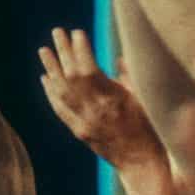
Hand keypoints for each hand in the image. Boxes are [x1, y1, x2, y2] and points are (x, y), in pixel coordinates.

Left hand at [39, 27, 165, 171]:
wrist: (141, 162)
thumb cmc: (150, 129)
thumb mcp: (146, 100)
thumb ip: (130, 78)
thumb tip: (119, 58)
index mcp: (113, 99)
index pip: (89, 69)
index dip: (81, 49)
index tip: (77, 32)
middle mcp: (94, 110)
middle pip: (72, 76)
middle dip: (63, 52)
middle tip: (57, 32)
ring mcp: (84, 122)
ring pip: (61, 92)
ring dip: (51, 69)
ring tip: (44, 50)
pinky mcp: (79, 132)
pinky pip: (60, 110)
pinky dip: (51, 93)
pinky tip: (46, 79)